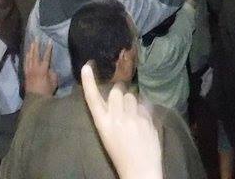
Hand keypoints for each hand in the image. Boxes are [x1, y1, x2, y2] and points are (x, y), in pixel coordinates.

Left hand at [24, 40, 57, 96]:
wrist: (35, 99)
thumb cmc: (47, 91)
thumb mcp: (54, 82)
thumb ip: (53, 73)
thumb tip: (50, 69)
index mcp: (43, 69)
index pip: (46, 56)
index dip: (48, 48)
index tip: (49, 41)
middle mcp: (35, 68)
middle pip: (35, 54)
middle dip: (36, 46)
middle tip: (36, 38)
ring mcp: (29, 71)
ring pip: (29, 57)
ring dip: (30, 50)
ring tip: (31, 44)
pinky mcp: (25, 74)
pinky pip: (25, 63)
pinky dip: (26, 57)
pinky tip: (26, 54)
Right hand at [80, 63, 162, 178]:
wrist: (140, 171)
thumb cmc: (121, 155)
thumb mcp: (109, 136)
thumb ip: (111, 116)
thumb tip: (119, 97)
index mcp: (103, 125)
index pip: (93, 99)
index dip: (89, 82)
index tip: (86, 66)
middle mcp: (117, 118)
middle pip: (116, 91)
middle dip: (119, 93)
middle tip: (122, 103)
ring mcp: (134, 118)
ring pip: (132, 95)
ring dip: (132, 100)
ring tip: (133, 114)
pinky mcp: (148, 120)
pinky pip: (144, 104)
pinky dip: (143, 109)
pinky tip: (143, 121)